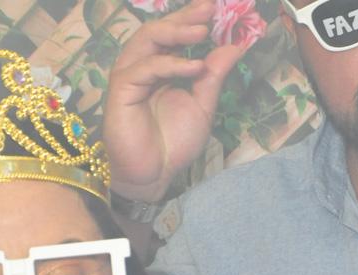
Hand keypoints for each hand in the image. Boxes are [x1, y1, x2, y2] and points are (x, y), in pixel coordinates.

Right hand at [105, 0, 251, 201]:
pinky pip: (146, 67)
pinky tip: (195, 67)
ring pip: (147, 39)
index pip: (175, 34)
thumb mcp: (203, 105)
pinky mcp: (122, 89)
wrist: (155, 174)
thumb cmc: (174, 143)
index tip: (216, 7)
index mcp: (162, 67)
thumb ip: (215, 75)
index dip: (192, 18)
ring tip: (202, 32)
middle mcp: (144, 66)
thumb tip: (236, 46)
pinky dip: (172, 64)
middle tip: (209, 10)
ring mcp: (130, 75)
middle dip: (184, 17)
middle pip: (159, 29)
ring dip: (176, 32)